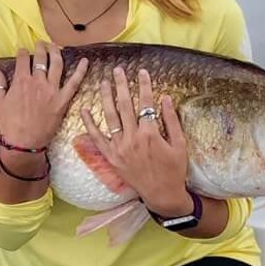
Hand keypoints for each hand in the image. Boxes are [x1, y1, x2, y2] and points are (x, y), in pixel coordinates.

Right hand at [0, 42, 88, 152]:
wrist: (23, 143)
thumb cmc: (9, 123)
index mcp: (21, 80)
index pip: (23, 58)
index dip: (23, 52)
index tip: (23, 51)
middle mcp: (38, 81)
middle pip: (41, 57)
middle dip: (40, 47)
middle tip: (40, 43)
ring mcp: (52, 90)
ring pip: (57, 64)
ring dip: (56, 52)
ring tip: (55, 46)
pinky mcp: (62, 100)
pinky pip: (74, 83)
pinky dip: (80, 71)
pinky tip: (85, 61)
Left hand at [79, 67, 191, 216]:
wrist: (162, 196)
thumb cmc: (174, 170)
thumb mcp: (180, 145)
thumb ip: (172, 120)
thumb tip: (166, 98)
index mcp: (150, 134)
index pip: (146, 103)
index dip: (144, 85)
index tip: (142, 71)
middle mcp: (132, 138)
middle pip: (125, 105)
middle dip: (121, 85)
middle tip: (117, 70)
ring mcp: (119, 148)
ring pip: (110, 117)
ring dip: (106, 97)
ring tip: (103, 82)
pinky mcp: (111, 157)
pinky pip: (97, 138)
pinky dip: (89, 124)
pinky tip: (84, 109)